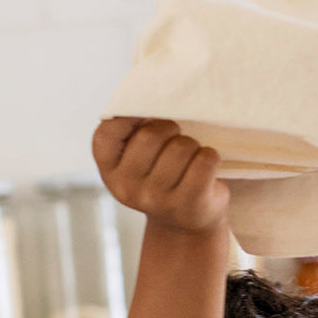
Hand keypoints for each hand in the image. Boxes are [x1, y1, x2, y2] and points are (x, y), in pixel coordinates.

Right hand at [92, 118, 228, 233]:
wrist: (184, 222)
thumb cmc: (161, 173)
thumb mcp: (137, 156)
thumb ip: (133, 129)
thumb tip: (151, 94)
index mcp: (110, 170)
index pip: (107, 132)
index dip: (129, 115)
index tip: (146, 116)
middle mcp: (128, 188)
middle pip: (151, 135)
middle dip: (170, 129)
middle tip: (176, 138)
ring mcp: (158, 200)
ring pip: (181, 147)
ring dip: (192, 145)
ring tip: (190, 159)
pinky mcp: (189, 204)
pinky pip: (204, 161)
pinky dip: (210, 156)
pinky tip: (205, 166)